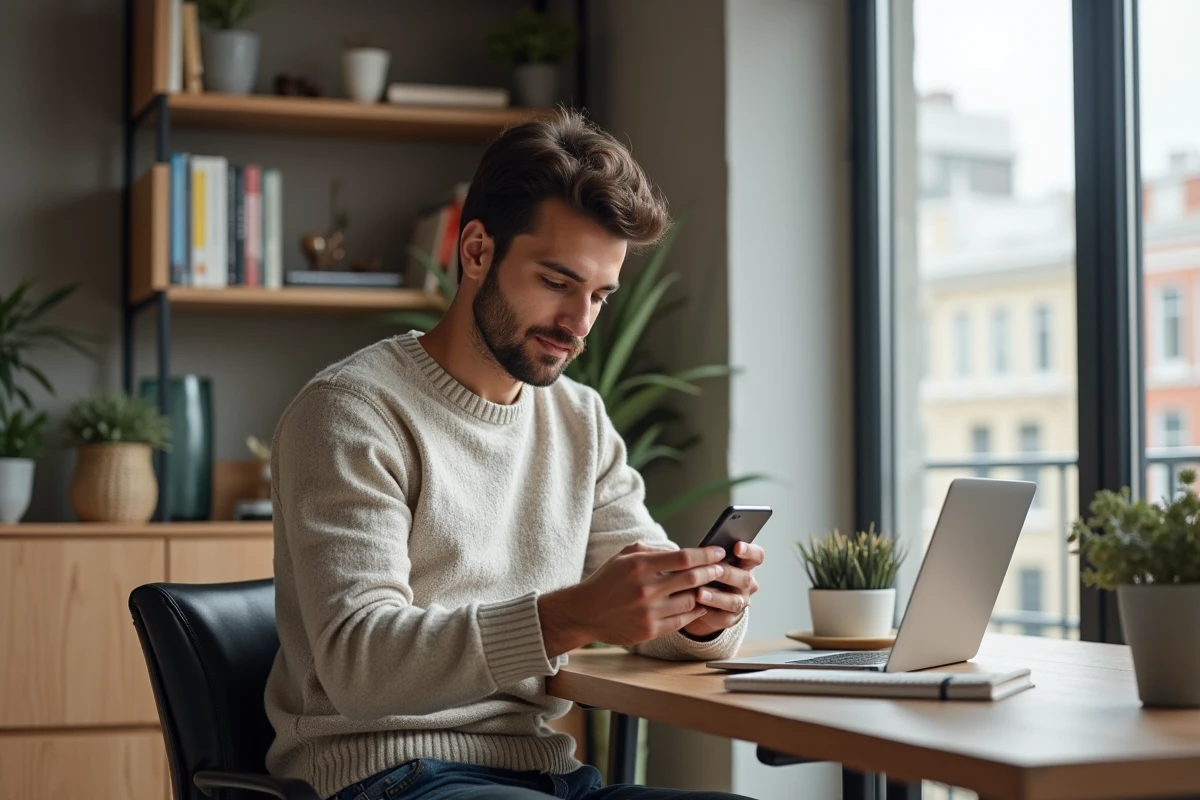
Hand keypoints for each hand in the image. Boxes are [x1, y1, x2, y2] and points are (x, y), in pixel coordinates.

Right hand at [538, 542, 729, 655]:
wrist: (585, 612)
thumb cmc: (607, 580)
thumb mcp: (624, 556)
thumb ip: (653, 551)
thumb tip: (682, 552)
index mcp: (639, 566)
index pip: (683, 557)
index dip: (705, 554)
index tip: (719, 552)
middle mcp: (645, 589)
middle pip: (691, 579)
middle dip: (712, 572)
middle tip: (722, 568)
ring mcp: (648, 612)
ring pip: (690, 601)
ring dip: (705, 593)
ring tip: (713, 586)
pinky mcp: (650, 630)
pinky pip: (682, 621)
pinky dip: (694, 612)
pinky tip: (700, 605)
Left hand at [682, 541, 763, 639]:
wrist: (703, 602)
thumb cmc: (709, 575)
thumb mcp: (711, 562)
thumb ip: (712, 556)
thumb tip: (701, 550)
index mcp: (746, 565)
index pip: (757, 556)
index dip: (749, 551)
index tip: (737, 547)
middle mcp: (747, 584)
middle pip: (745, 579)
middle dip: (728, 574)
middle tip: (714, 569)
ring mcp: (741, 602)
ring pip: (734, 601)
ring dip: (716, 596)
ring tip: (700, 593)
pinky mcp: (730, 618)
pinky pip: (722, 617)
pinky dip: (709, 612)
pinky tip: (697, 607)